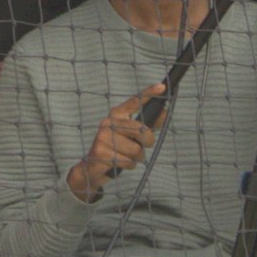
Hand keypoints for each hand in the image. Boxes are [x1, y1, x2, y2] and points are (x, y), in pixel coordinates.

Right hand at [67, 83, 166, 202]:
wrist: (91, 168)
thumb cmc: (115, 149)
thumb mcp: (130, 136)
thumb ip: (147, 125)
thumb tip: (165, 113)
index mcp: (116, 115)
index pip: (134, 102)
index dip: (149, 94)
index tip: (162, 87)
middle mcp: (108, 123)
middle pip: (141, 130)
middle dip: (148, 142)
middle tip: (143, 146)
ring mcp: (103, 138)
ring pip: (136, 150)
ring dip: (137, 158)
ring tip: (126, 157)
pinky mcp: (101, 153)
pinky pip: (128, 162)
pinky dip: (128, 166)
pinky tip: (118, 163)